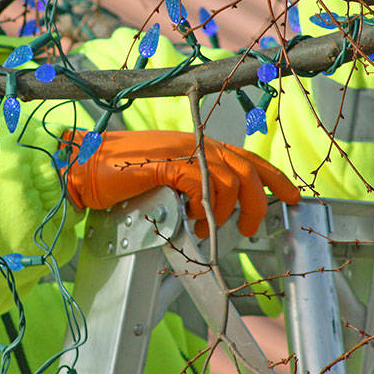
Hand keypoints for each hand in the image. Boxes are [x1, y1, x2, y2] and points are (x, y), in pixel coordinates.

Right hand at [62, 130, 300, 237]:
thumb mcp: (162, 182)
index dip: (274, 178)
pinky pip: (201, 186)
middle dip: (259, 202)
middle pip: (246, 168)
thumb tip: (208, 214)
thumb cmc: (115, 176)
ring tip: (210, 229)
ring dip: (226, 210)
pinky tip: (190, 221)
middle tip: (253, 228)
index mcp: (196, 144)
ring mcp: (181, 152)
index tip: (292, 197)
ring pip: (229, 179)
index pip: (246, 158)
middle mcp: (193, 143)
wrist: (82, 167)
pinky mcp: (166, 164)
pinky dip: (202, 207)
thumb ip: (188, 190)